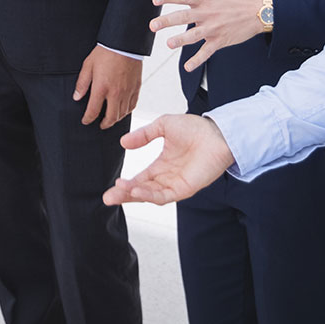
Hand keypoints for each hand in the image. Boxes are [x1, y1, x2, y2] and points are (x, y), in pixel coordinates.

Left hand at [73, 46, 141, 127]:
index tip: (85, 121)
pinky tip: (122, 110)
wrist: (124, 43)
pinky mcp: (136, 88)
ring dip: (115, 119)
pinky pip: (132, 106)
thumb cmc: (105, 52)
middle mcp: (115, 93)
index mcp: (101, 88)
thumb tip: (76, 97)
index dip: (88, 119)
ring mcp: (127, 92)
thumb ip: (82, 83)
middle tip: (100, 125)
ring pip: (122, 114)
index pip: (93, 111)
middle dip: (103, 124)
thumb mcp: (88, 65)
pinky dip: (126, 111)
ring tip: (110, 119)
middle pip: (110, 118)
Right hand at [104, 113, 236, 205]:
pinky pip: (164, 195)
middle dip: (124, 195)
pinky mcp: (185, 188)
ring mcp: (176, 184)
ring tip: (120, 192)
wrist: (217, 133)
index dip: (127, 183)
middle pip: (142, 190)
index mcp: (162, 165)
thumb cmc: (195, 128)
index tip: (113, 185)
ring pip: (151, 195)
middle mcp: (167, 177)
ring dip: (134, 195)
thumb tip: (123, 142)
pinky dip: (149, 195)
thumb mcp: (163, 125)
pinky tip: (137, 191)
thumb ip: (144, 135)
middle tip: (108, 197)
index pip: (141, 178)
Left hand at [151, 0, 265, 72]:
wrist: (261, 9)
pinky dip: (198, 60)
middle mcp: (207, 13)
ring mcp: (214, 28)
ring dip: (181, 41)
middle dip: (167, 21)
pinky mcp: (220, 40)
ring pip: (194, 36)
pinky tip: (187, 66)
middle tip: (153, 25)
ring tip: (169, 44)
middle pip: (184, 17)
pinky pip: (207, 52)